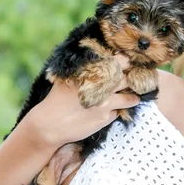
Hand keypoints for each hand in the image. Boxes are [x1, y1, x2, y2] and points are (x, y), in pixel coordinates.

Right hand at [26, 54, 140, 146]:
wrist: (49, 124)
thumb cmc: (56, 99)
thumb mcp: (67, 78)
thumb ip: (83, 70)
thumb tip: (96, 61)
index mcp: (92, 73)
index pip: (118, 62)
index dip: (125, 63)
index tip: (128, 64)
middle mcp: (101, 87)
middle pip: (126, 80)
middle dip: (132, 80)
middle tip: (134, 81)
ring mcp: (105, 103)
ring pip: (128, 98)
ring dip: (132, 98)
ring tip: (134, 97)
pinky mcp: (104, 118)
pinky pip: (117, 113)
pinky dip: (116, 111)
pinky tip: (111, 111)